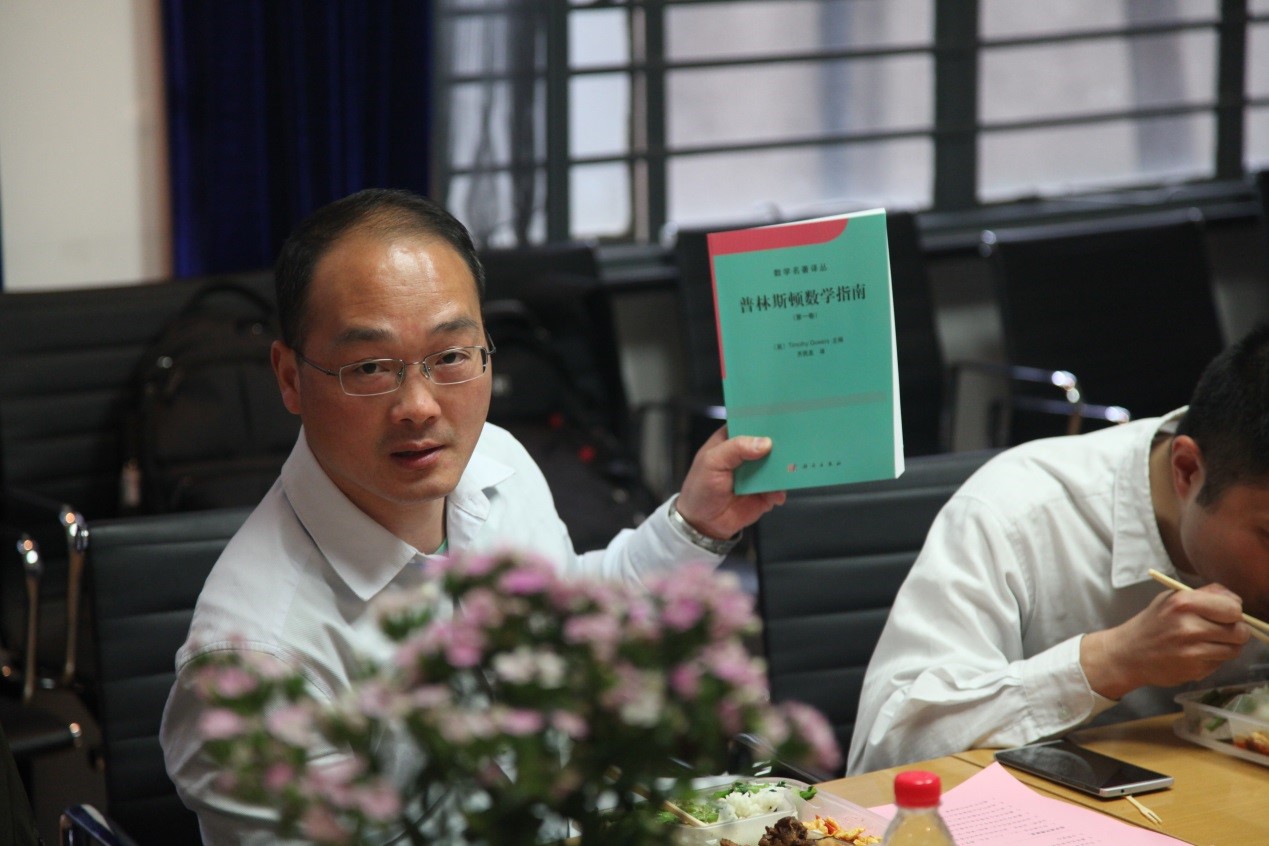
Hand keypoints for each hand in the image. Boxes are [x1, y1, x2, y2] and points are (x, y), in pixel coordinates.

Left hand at [674, 425, 786, 540]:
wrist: (702, 523)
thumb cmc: (700, 488)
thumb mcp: (712, 462)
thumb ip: (736, 449)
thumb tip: (764, 443)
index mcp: (731, 440)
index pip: (749, 423)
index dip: (763, 418)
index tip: (779, 414)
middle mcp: (747, 454)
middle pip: (769, 442)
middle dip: (781, 441)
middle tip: (794, 440)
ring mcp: (758, 473)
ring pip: (778, 464)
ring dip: (785, 466)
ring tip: (791, 467)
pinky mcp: (765, 492)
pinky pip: (779, 488)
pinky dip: (781, 489)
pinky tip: (777, 492)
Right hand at [1080, 583, 1251, 699]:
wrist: (1128, 654)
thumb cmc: (1152, 623)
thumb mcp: (1171, 599)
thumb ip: (1204, 595)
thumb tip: (1236, 601)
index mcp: (1184, 602)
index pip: (1233, 608)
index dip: (1234, 612)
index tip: (1227, 615)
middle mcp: (1189, 626)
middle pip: (1240, 631)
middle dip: (1236, 631)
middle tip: (1223, 631)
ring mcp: (1192, 650)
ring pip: (1235, 649)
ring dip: (1228, 646)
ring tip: (1210, 643)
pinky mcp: (1194, 670)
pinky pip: (1220, 662)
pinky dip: (1214, 659)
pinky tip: (1198, 654)